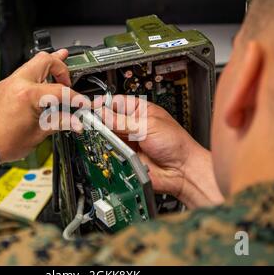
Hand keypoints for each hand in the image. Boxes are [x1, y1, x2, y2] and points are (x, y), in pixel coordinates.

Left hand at [0, 50, 81, 162]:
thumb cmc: (2, 142)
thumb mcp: (38, 133)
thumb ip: (60, 123)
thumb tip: (75, 122)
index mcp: (28, 95)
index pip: (60, 91)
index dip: (75, 98)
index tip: (82, 103)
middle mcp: (17, 83)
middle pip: (45, 60)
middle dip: (61, 67)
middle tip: (70, 79)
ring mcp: (8, 83)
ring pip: (32, 63)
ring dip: (48, 66)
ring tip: (60, 62)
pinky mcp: (3, 88)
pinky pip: (23, 74)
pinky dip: (36, 75)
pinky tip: (42, 82)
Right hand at [99, 95, 223, 208]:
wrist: (182, 171)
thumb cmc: (176, 145)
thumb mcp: (149, 126)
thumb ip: (124, 121)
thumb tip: (103, 114)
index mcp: (141, 111)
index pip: (117, 102)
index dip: (104, 103)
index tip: (92, 106)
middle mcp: (132, 126)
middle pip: (108, 119)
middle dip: (100, 120)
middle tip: (91, 122)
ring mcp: (128, 142)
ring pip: (107, 136)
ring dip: (102, 136)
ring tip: (99, 135)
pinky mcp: (125, 157)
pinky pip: (110, 153)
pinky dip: (106, 151)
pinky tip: (106, 148)